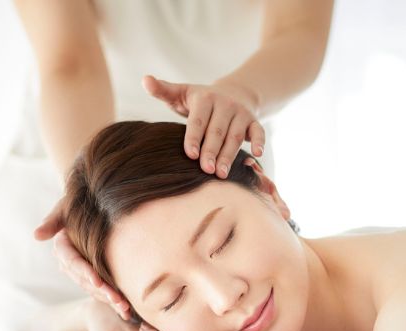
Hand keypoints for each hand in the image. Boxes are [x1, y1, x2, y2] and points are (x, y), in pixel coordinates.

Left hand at [141, 74, 264, 179]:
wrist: (233, 93)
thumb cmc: (200, 100)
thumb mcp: (182, 93)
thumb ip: (163, 90)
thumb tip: (145, 80)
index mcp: (205, 99)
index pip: (198, 121)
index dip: (194, 138)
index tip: (190, 155)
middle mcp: (225, 104)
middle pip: (217, 132)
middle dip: (212, 151)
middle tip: (206, 170)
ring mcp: (241, 113)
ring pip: (235, 136)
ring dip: (229, 155)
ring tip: (222, 174)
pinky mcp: (254, 121)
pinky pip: (259, 132)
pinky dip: (260, 142)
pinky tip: (258, 155)